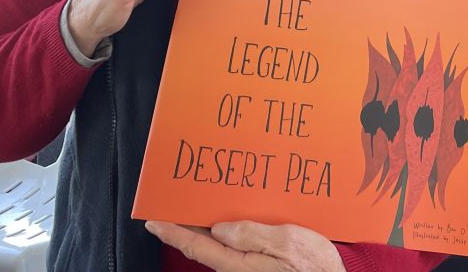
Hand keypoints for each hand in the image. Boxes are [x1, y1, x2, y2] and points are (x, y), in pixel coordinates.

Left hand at [145, 220, 345, 271]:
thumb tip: (220, 226)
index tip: (153, 221)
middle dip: (188, 224)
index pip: (196, 246)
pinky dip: (229, 228)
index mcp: (240, 262)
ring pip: (221, 243)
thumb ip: (252, 233)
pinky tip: (234, 216)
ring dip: (209, 224)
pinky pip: (238, 244)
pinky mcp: (262, 264)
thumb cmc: (315, 266)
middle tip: (175, 202)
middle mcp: (239, 266)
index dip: (173, 232)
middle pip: (205, 244)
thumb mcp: (288, 242)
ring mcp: (250, 266)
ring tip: (200, 204)